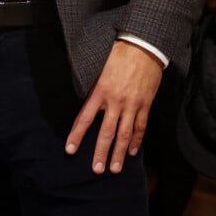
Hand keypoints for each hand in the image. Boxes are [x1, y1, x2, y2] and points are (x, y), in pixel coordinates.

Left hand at [65, 40, 162, 174]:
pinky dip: (137, 141)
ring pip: (124, 135)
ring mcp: (132, 104)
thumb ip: (91, 85)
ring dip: (119, 154)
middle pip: (106, 132)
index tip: (70, 150)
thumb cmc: (118, 53)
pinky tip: (133, 152)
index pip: (85, 118)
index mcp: (100, 90)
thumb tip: (83, 100)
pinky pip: (140, 127)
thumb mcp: (98, 67)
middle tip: (96, 170)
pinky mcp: (145, 104)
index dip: (77, 135)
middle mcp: (115, 100)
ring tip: (114, 169)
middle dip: (100, 152)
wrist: (143, 45)